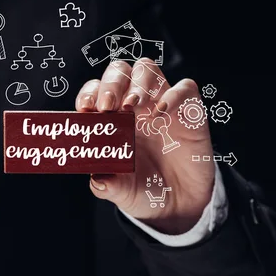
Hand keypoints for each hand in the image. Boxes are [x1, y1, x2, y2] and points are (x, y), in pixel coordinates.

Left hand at [75, 58, 214, 234]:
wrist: (178, 206)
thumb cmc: (146, 191)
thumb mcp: (121, 192)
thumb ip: (106, 185)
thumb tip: (96, 179)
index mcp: (113, 121)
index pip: (97, 92)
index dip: (89, 93)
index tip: (85, 109)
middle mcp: (135, 108)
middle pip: (120, 72)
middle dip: (111, 83)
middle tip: (108, 107)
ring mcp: (162, 106)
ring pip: (147, 70)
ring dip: (138, 83)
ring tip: (134, 106)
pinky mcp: (189, 113)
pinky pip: (185, 88)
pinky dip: (173, 95)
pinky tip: (162, 113)